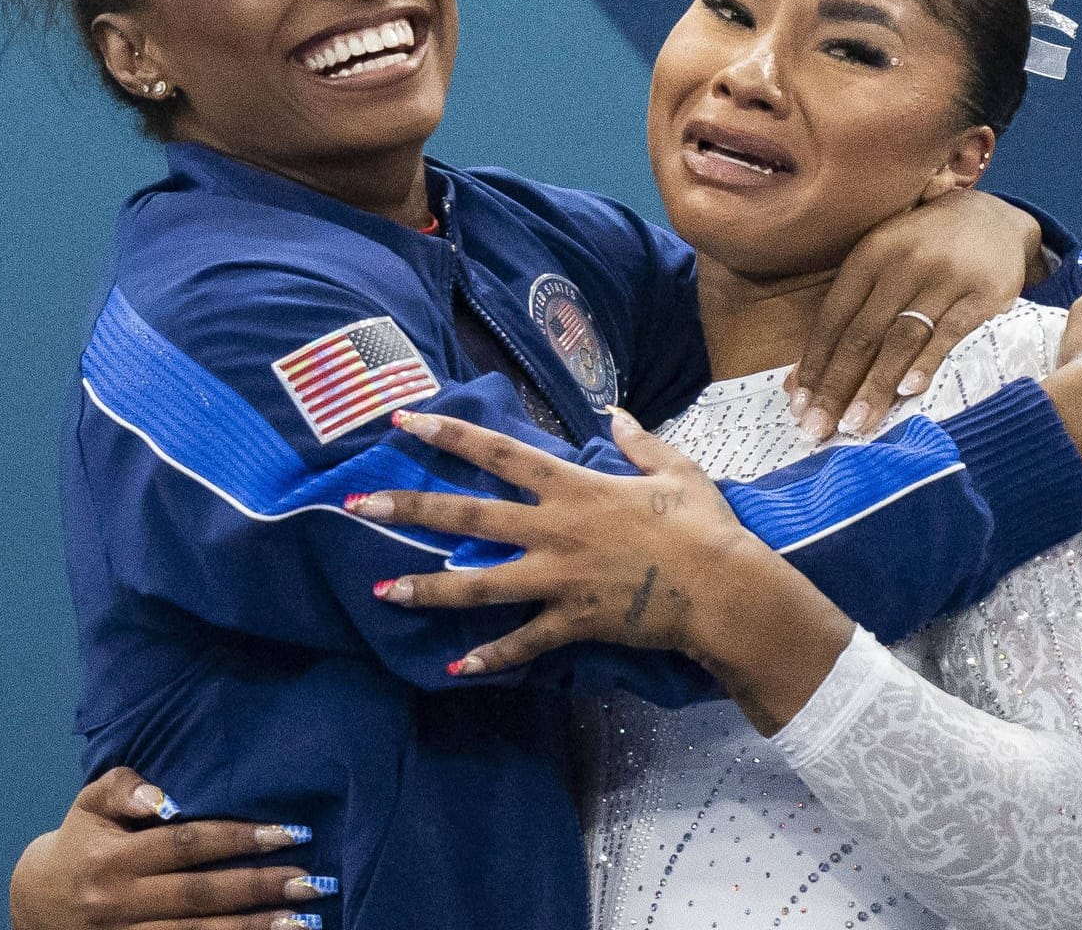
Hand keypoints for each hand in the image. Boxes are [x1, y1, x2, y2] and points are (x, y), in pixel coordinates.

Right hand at [10, 767, 321, 929]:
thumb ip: (125, 788)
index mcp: (113, 859)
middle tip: (313, 880)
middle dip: (260, 888)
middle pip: (199, 897)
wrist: (36, 905)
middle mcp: (119, 903)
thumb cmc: (81, 841)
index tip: (290, 832)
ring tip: (306, 919)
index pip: (186, 845)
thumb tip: (162, 796)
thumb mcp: (90, 804)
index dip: (239, 838)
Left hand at [348, 407, 764, 673]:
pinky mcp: (572, 620)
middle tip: (358, 505)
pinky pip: (524, 643)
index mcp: (574, 487)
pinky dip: (492, 657)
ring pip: (480, 585)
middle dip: (410, 509)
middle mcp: (554, 530)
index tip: (404, 421)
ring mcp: (559, 579)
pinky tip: (457, 667)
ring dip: (429, 589)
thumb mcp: (676, 469)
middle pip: (468, 519)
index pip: (497, 454)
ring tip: (383, 592)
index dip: (448, 435)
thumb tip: (615, 414)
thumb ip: (638, 441)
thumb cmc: (702, 525)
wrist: (722, 589)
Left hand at [789, 190, 1045, 437]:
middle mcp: (904, 262)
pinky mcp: (983, 294)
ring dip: (875, 386)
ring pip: (901, 339)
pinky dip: (927, 364)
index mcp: (870, 253)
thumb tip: (801, 380)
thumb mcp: (882, 265)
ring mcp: (945, 277)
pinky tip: (908, 393)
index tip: (799, 406)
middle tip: (818, 428)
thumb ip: (849, 314)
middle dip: (837, 386)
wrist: (994, 220)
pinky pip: (949, 334)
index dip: (815, 364)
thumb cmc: (924, 251)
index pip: (834, 318)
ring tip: (856, 424)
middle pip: (862, 334)